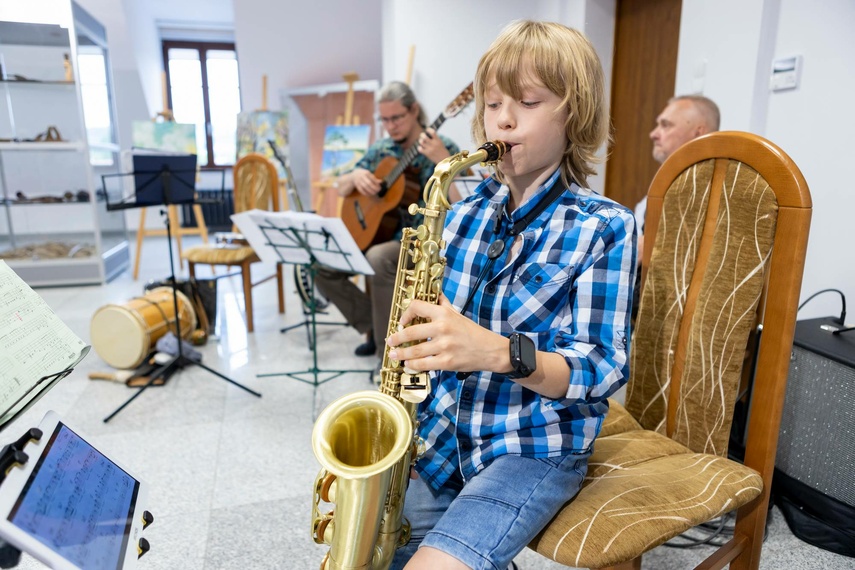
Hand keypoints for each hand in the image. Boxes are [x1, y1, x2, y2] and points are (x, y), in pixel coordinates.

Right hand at [349, 168, 381, 196]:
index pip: (372, 178)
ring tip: (375, 193)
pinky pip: (361, 190)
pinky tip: (369, 194)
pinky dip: (366, 193)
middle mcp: (362, 177)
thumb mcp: (369, 174)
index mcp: (366, 173)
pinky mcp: (357, 186)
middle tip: (378, 190)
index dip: (376, 183)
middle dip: (374, 188)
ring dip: (370, 191)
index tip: (380, 186)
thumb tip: (381, 182)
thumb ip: (374, 178)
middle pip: (369, 183)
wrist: (354, 175)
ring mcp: (359, 181)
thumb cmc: (364, 174)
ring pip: (365, 187)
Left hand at [386, 294, 505, 373]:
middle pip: (410, 332)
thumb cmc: (473, 332)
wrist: (490, 350)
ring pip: (414, 351)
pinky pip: (424, 364)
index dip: (405, 314)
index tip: (401, 322)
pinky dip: (413, 365)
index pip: (417, 307)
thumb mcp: (458, 314)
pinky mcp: (446, 362)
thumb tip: (434, 293)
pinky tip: (408, 364)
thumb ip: (444, 304)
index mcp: (444, 314)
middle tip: (390, 341)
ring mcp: (444, 346)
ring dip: (401, 354)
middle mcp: (442, 328)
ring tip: (394, 354)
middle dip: (396, 338)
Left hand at [417, 128, 451, 164]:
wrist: (444, 161)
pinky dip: (419, 147)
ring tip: (422, 141)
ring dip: (420, 141)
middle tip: (422, 135)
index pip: (432, 132)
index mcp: (438, 140)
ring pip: (421, 142)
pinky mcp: (427, 154)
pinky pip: (419, 149)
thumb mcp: (440, 143)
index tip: (427, 129)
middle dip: (422, 135)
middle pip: (424, 136)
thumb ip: (435, 139)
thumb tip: (427, 134)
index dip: (428, 129)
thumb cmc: (442, 151)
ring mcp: (430, 149)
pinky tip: (421, 148)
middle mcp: (434, 144)